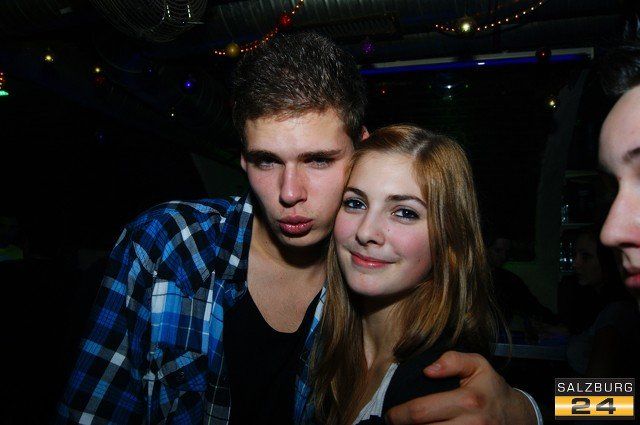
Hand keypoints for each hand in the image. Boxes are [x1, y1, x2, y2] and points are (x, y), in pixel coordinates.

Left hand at [385, 351, 536, 423]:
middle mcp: (471, 424)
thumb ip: (453, 360)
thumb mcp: (477, 364)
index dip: (399, 415)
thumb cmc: (490, 388)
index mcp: (468, 400)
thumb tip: (428, 370)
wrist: (515, 416)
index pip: (421, 411)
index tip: (390, 414)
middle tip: (394, 423)